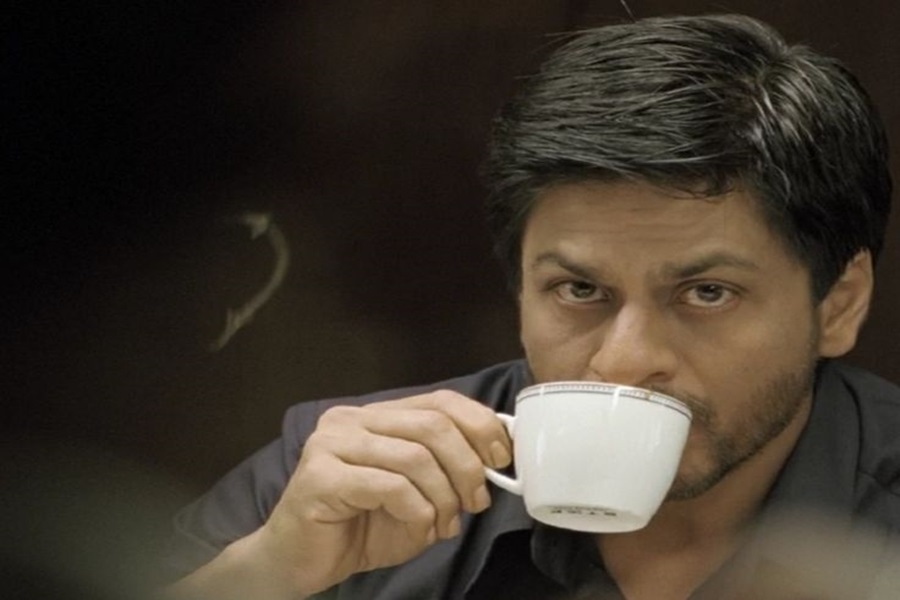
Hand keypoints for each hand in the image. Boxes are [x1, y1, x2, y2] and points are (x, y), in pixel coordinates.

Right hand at [248, 389, 512, 596]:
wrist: (301, 562)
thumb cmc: (360, 528)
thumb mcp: (418, 495)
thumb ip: (447, 470)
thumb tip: (494, 458)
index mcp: (375, 416)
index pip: (439, 401)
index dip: (478, 424)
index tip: (501, 457)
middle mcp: (350, 420)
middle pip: (432, 425)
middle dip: (467, 466)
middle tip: (476, 501)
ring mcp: (331, 444)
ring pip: (415, 456)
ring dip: (443, 497)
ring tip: (443, 524)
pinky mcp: (320, 477)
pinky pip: (390, 485)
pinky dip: (417, 511)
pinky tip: (418, 528)